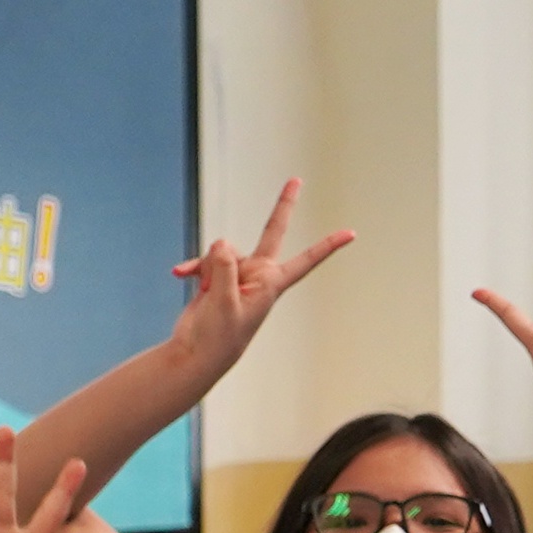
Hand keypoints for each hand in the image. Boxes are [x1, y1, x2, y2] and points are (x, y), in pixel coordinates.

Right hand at [166, 177, 351, 381]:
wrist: (196, 353)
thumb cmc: (218, 337)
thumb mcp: (223, 301)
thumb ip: (225, 267)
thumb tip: (222, 241)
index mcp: (271, 283)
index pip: (306, 260)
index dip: (327, 246)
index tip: (351, 234)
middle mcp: (258, 274)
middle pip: (272, 232)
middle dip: (283, 205)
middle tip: (297, 180)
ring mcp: (237, 273)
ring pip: (222, 250)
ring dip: (208, 267)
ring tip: (206, 292)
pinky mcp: (217, 276)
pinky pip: (205, 259)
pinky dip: (194, 267)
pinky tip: (180, 274)